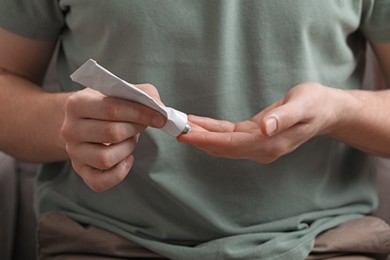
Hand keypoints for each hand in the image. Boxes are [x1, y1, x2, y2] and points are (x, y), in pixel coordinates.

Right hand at [61, 84, 165, 191]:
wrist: (84, 120)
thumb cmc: (107, 105)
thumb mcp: (122, 92)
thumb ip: (144, 94)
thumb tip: (160, 108)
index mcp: (76, 103)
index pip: (112, 109)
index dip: (141, 114)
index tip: (160, 118)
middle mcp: (69, 129)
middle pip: (111, 133)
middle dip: (135, 129)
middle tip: (142, 125)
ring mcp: (73, 152)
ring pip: (105, 159)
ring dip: (127, 150)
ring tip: (130, 139)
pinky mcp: (80, 170)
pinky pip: (100, 182)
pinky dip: (119, 173)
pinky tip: (126, 158)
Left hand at [178, 82, 343, 162]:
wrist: (326, 111)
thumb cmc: (316, 104)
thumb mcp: (303, 105)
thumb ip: (282, 117)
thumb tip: (264, 128)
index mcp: (270, 143)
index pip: (231, 144)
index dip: (207, 139)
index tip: (186, 134)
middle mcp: (261, 149)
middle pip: (222, 147)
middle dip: (198, 139)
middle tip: (174, 130)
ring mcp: (258, 145)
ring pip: (223, 143)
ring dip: (202, 135)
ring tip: (181, 127)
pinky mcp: (255, 137)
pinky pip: (229, 136)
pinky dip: (212, 130)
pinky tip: (199, 124)